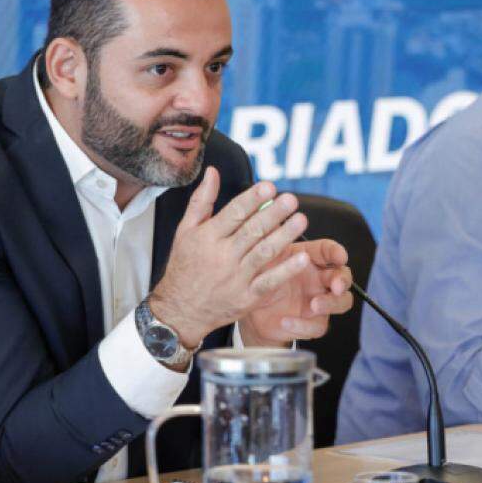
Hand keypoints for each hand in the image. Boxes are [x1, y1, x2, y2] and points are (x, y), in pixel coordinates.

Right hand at [149, 167, 317, 348]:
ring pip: (264, 253)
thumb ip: (202, 200)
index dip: (253, 199)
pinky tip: (302, 258)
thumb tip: (213, 172)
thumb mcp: (185, 231)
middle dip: (273, 213)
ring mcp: (235, 278)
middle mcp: (222, 256)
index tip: (269, 186)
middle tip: (291, 199)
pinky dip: (286, 271)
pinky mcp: (246, 297)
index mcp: (207, 237)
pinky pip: (269, 282)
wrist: (180, 310)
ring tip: (301, 220)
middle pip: (252, 231)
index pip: (234, 213)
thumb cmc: (184, 267)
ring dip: (284, 235)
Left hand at [239, 239, 352, 345]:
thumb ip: (269, 237)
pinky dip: (303, 326)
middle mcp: (319, 279)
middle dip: (342, 280)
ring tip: (314, 305)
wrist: (249, 309)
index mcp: (310, 259)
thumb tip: (266, 211)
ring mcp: (319, 301)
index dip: (336, 252)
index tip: (339, 256)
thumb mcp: (263, 259)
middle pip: (343, 276)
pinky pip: (317, 327)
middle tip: (335, 285)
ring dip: (331, 303)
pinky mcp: (312, 323)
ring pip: (342, 302)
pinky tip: (287, 322)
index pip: (329, 251)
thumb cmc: (259, 277)